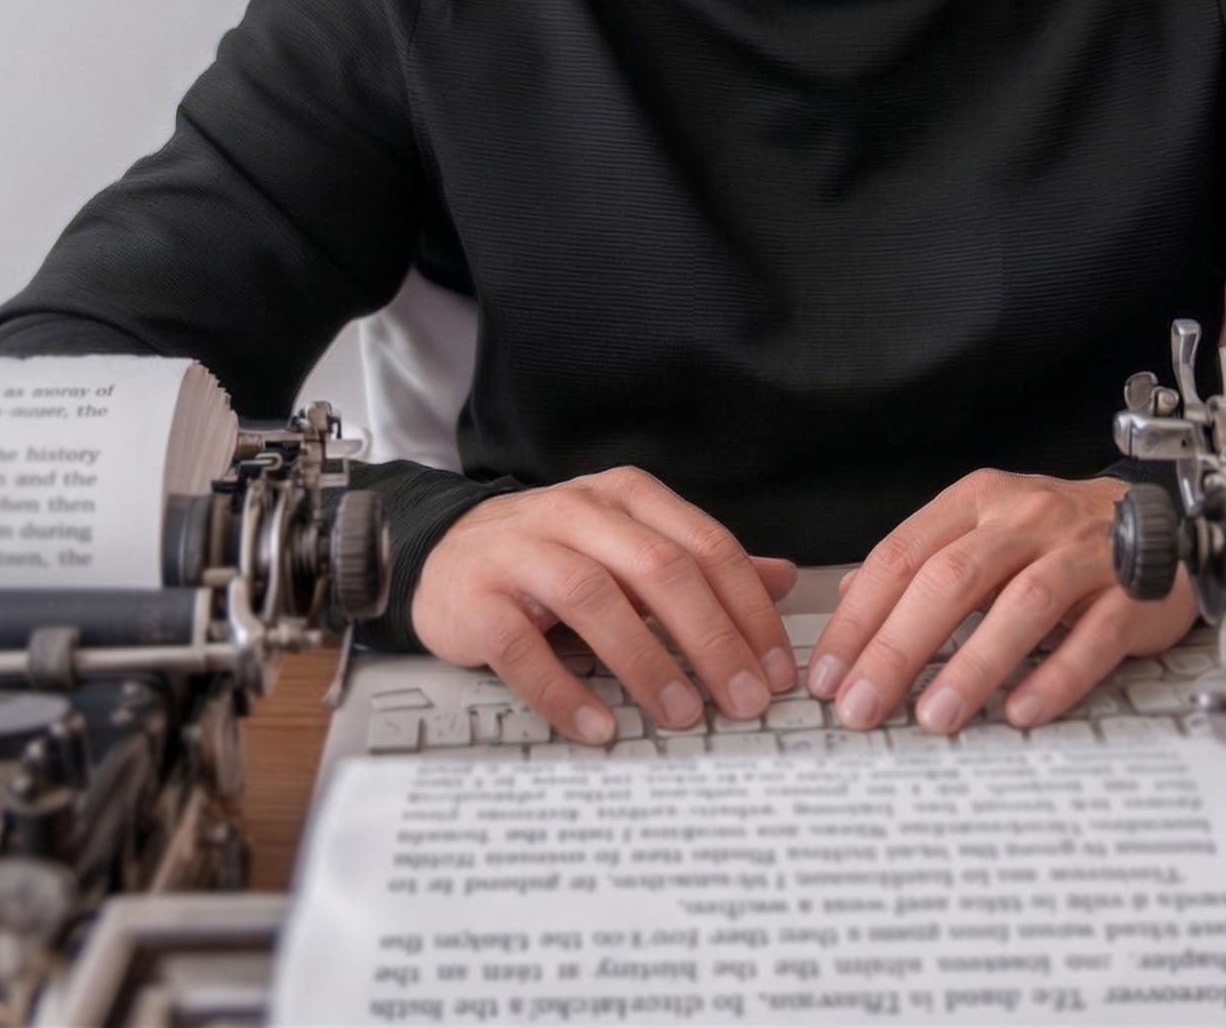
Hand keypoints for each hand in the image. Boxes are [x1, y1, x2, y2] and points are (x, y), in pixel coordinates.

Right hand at [410, 465, 799, 744]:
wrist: (442, 552)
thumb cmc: (552, 555)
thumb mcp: (629, 545)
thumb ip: (702, 563)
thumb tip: (784, 580)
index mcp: (627, 497)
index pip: (706, 547)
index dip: (749, 610)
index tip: (777, 669)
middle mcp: (578, 513)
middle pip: (660, 570)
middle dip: (712, 639)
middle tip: (745, 699)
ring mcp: (522, 552)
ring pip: (597, 600)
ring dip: (647, 663)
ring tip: (682, 716)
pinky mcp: (476, 600)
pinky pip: (524, 649)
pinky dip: (564, 693)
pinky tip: (598, 728)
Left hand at [806, 469, 1196, 732]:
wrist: (1165, 518)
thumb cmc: (1061, 536)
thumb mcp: (985, 532)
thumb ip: (922, 562)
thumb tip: (852, 601)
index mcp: (979, 501)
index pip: (903, 555)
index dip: (860, 619)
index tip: (828, 676)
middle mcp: (1027, 518)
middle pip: (951, 579)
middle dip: (898, 647)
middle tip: (862, 707)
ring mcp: (1084, 552)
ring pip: (1021, 604)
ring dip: (973, 665)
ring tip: (934, 718)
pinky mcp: (1134, 591)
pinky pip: (1093, 636)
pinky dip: (1056, 675)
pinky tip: (1022, 711)